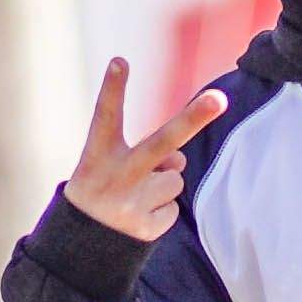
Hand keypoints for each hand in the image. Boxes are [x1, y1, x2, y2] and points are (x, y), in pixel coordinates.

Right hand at [62, 59, 230, 243]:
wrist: (82, 241)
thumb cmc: (104, 185)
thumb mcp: (109, 163)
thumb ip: (146, 152)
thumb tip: (179, 159)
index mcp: (98, 153)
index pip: (106, 115)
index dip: (113, 88)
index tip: (120, 60)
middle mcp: (115, 176)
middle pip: (162, 142)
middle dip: (193, 118)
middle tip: (219, 98)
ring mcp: (130, 203)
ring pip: (175, 178)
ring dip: (163, 185)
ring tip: (136, 196)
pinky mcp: (144, 227)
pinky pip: (173, 207)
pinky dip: (161, 210)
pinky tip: (139, 215)